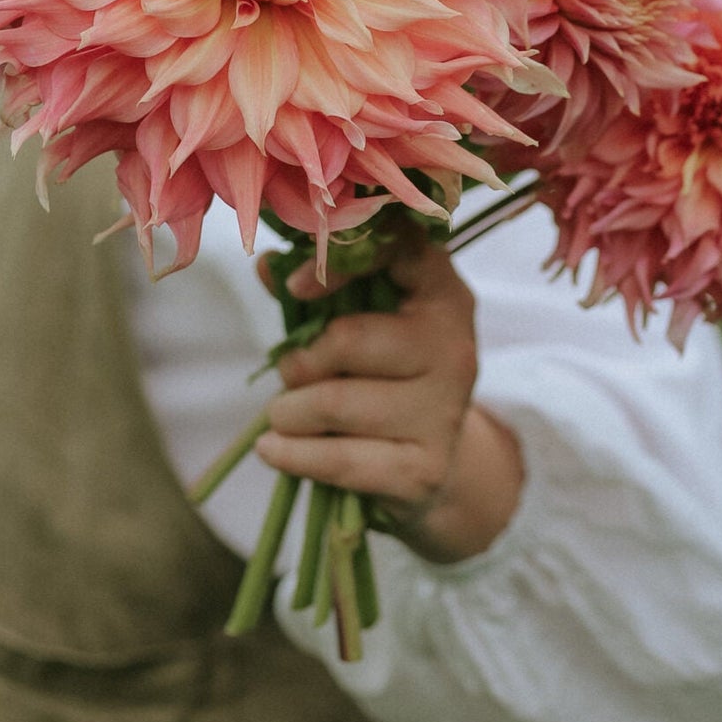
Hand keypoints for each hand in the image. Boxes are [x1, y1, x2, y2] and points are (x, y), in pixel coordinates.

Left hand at [256, 229, 523, 565]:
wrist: (428, 463)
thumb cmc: (385, 375)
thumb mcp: (359, 321)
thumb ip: (318, 290)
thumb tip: (267, 264)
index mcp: (443, 293)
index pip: (398, 253)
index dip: (337, 266)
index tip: (295, 288)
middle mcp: (455, 346)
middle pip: (346, 340)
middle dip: (298, 360)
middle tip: (289, 373)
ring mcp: (444, 411)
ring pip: (334, 402)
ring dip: (288, 410)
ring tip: (284, 413)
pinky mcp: (424, 469)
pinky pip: (338, 459)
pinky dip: (291, 454)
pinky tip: (273, 448)